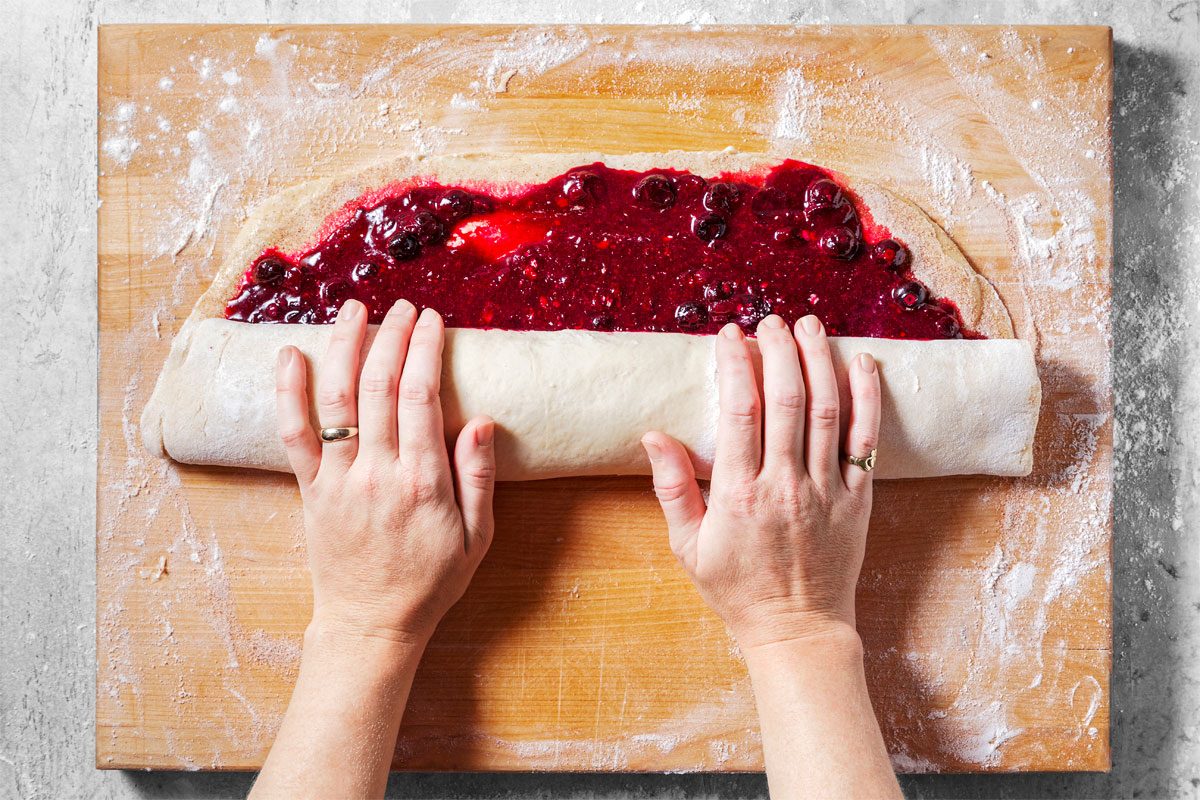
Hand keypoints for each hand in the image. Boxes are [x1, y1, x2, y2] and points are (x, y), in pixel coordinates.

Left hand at [275, 299, 495, 646]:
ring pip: (336, 400)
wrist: (371, 625)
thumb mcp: (477, 538)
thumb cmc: (431, 582)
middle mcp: (378, 474)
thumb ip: (479, 479)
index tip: (431, 319)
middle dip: (390, 336)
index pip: (420, 397)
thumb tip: (483, 423)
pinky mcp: (311, 491)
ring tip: (353, 309)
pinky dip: (288, 392)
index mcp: (423, 483)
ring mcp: (339, 481)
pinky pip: (293, 435)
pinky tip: (290, 355)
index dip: (424, 350)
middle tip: (401, 307)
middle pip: (378, 387)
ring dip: (343, 347)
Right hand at [642, 314, 880, 648]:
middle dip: (779, 350)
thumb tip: (653, 436)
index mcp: (739, 494)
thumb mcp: (688, 546)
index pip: (739, 411)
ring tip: (809, 325)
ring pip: (827, 410)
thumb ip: (672, 488)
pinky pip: (866, 441)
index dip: (736, 364)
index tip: (730, 335)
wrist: (797, 630)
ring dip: (818, 360)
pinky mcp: (858, 499)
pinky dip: (867, 398)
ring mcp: (826, 490)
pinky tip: (862, 363)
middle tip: (771, 321)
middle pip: (786, 399)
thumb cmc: (737, 590)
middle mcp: (785, 485)